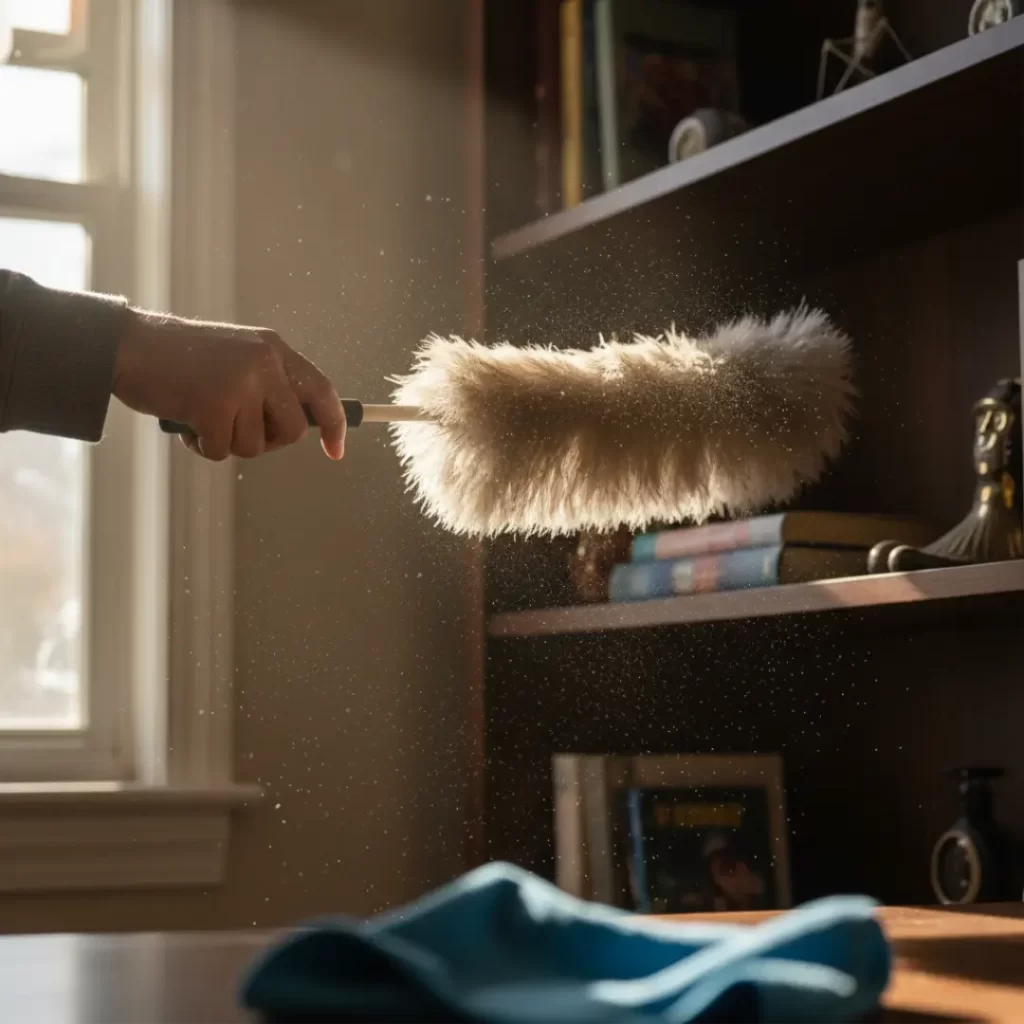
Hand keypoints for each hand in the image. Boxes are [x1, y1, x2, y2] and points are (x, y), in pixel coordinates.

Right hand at [112, 309, 344, 460]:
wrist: (128, 346)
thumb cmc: (179, 359)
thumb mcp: (237, 358)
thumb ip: (269, 384)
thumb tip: (301, 426)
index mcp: (273, 349)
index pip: (322, 391)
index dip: (335, 424)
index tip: (336, 451)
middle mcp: (264, 363)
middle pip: (294, 430)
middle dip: (270, 442)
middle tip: (238, 430)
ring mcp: (241, 384)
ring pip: (256, 446)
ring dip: (228, 443)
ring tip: (202, 417)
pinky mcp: (214, 405)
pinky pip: (223, 451)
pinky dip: (203, 446)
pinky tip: (186, 422)